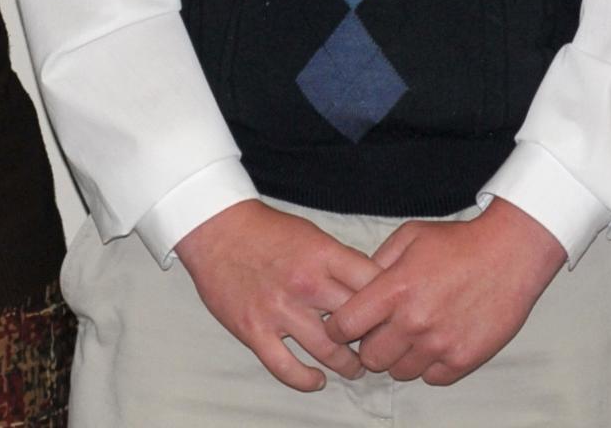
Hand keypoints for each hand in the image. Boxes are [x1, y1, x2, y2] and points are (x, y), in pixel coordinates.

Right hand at [175, 200, 381, 391]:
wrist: (217, 229)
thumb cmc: (268, 231)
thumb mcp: (314, 235)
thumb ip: (341, 262)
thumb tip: (372, 287)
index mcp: (324, 256)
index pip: (374, 285)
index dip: (389, 303)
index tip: (393, 314)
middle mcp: (306, 285)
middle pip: (356, 321)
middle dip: (372, 336)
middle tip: (378, 345)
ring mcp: (279, 310)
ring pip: (328, 350)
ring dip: (347, 364)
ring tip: (355, 367)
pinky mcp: (254, 330)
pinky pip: (286, 367)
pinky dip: (306, 380)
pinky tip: (317, 379)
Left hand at [329, 199, 567, 385]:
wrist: (511, 252)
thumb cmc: (459, 242)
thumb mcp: (411, 236)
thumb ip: (378, 262)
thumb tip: (356, 287)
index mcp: (395, 289)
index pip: (345, 325)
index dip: (340, 326)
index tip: (347, 324)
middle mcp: (414, 321)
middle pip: (370, 358)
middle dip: (371, 346)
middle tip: (385, 331)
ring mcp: (440, 343)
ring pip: (400, 372)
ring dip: (402, 357)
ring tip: (415, 336)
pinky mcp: (463, 359)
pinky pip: (431, 378)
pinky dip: (430, 365)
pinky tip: (437, 343)